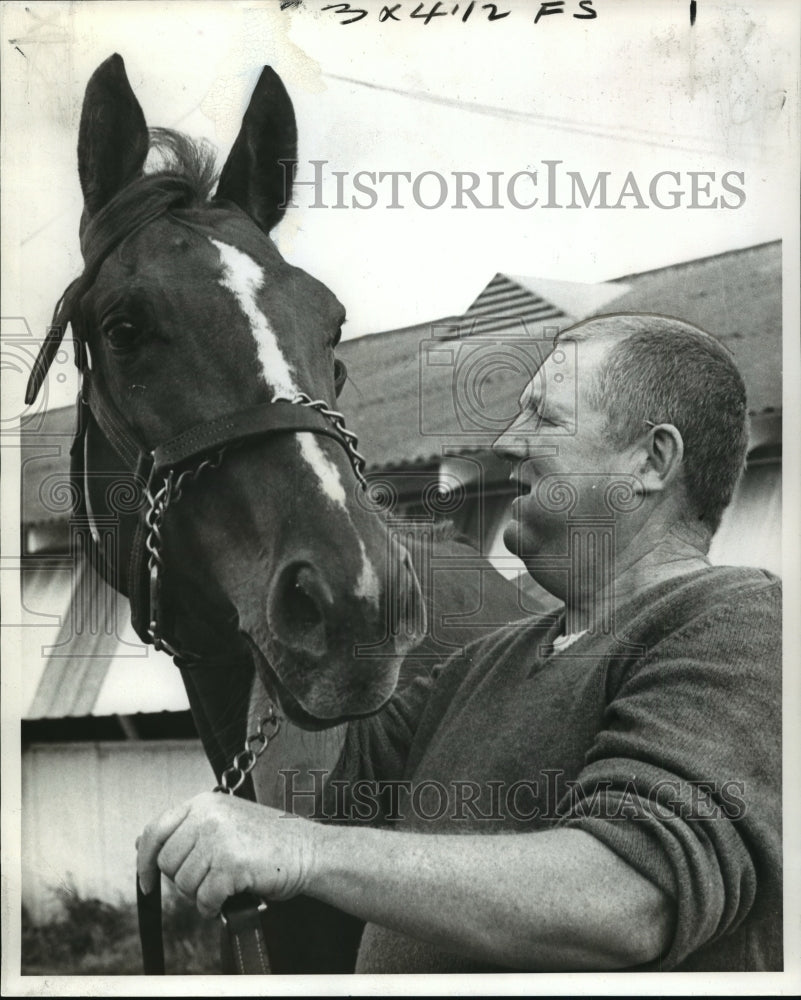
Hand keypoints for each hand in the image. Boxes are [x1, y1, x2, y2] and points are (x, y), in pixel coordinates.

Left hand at [136, 791, 312, 917]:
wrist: (309, 850)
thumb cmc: (268, 841)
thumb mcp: (224, 822)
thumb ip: (187, 829)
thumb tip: (142, 842)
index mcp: (205, 802)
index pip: (156, 830)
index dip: (145, 861)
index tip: (146, 883)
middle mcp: (208, 815)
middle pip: (168, 863)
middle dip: (184, 880)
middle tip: (211, 879)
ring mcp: (219, 838)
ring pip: (184, 884)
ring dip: (202, 894)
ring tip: (226, 884)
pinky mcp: (231, 863)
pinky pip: (204, 899)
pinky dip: (213, 906)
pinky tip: (230, 897)